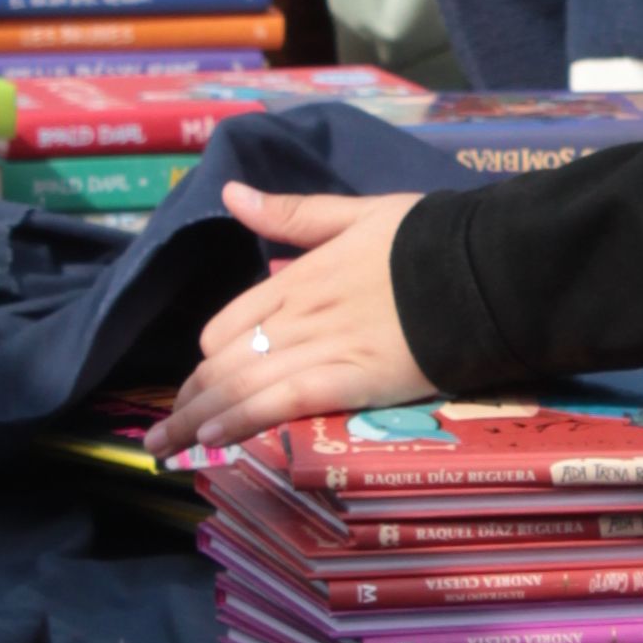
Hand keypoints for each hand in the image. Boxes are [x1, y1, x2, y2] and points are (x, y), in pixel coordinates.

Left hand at [149, 188, 431, 455]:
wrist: (482, 267)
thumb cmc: (429, 240)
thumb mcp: (355, 214)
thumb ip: (290, 214)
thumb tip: (231, 194)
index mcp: (298, 277)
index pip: (228, 324)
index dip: (208, 360)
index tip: (198, 385)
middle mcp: (299, 315)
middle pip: (223, 362)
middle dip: (187, 400)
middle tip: (160, 432)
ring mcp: (322, 348)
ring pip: (240, 385)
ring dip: (196, 420)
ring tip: (164, 448)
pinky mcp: (351, 380)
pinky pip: (280, 402)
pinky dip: (241, 420)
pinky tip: (211, 440)